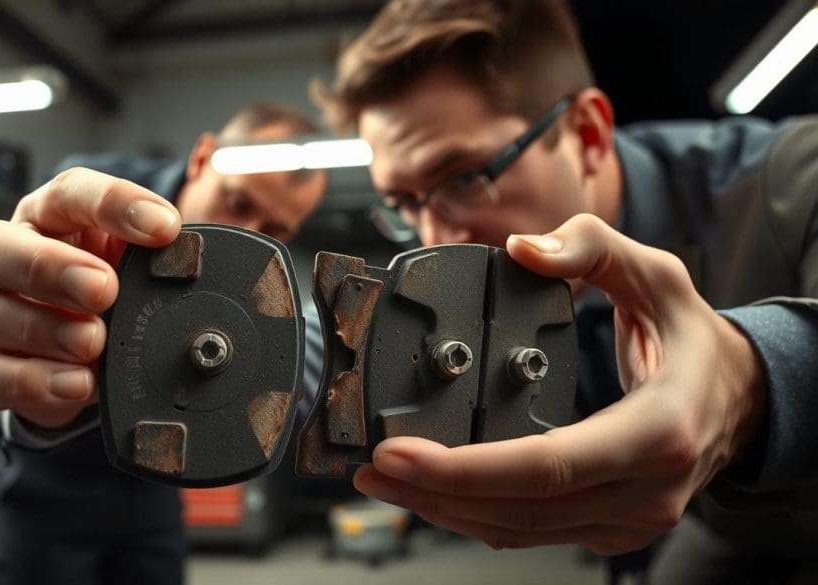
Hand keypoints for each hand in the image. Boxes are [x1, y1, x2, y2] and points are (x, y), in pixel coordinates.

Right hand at [0, 168, 180, 427]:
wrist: (85, 361)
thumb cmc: (114, 298)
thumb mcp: (140, 272)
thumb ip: (162, 262)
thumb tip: (198, 263)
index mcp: (52, 218)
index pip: (71, 194)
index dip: (115, 205)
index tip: (165, 228)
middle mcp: (7, 256)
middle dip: (49, 267)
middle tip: (104, 289)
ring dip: (43, 329)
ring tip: (95, 343)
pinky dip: (28, 382)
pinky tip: (75, 384)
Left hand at [353, 213, 765, 553]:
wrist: (739, 396)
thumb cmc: (693, 338)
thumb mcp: (656, 274)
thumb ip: (589, 247)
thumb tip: (522, 249)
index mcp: (655, 432)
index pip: (545, 467)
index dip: (463, 468)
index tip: (399, 454)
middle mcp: (644, 489)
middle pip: (518, 510)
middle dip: (432, 493)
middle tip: (371, 469)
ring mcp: (629, 519)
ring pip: (519, 531)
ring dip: (444, 510)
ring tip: (387, 481)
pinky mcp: (610, 528)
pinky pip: (532, 531)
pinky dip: (477, 514)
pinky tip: (436, 492)